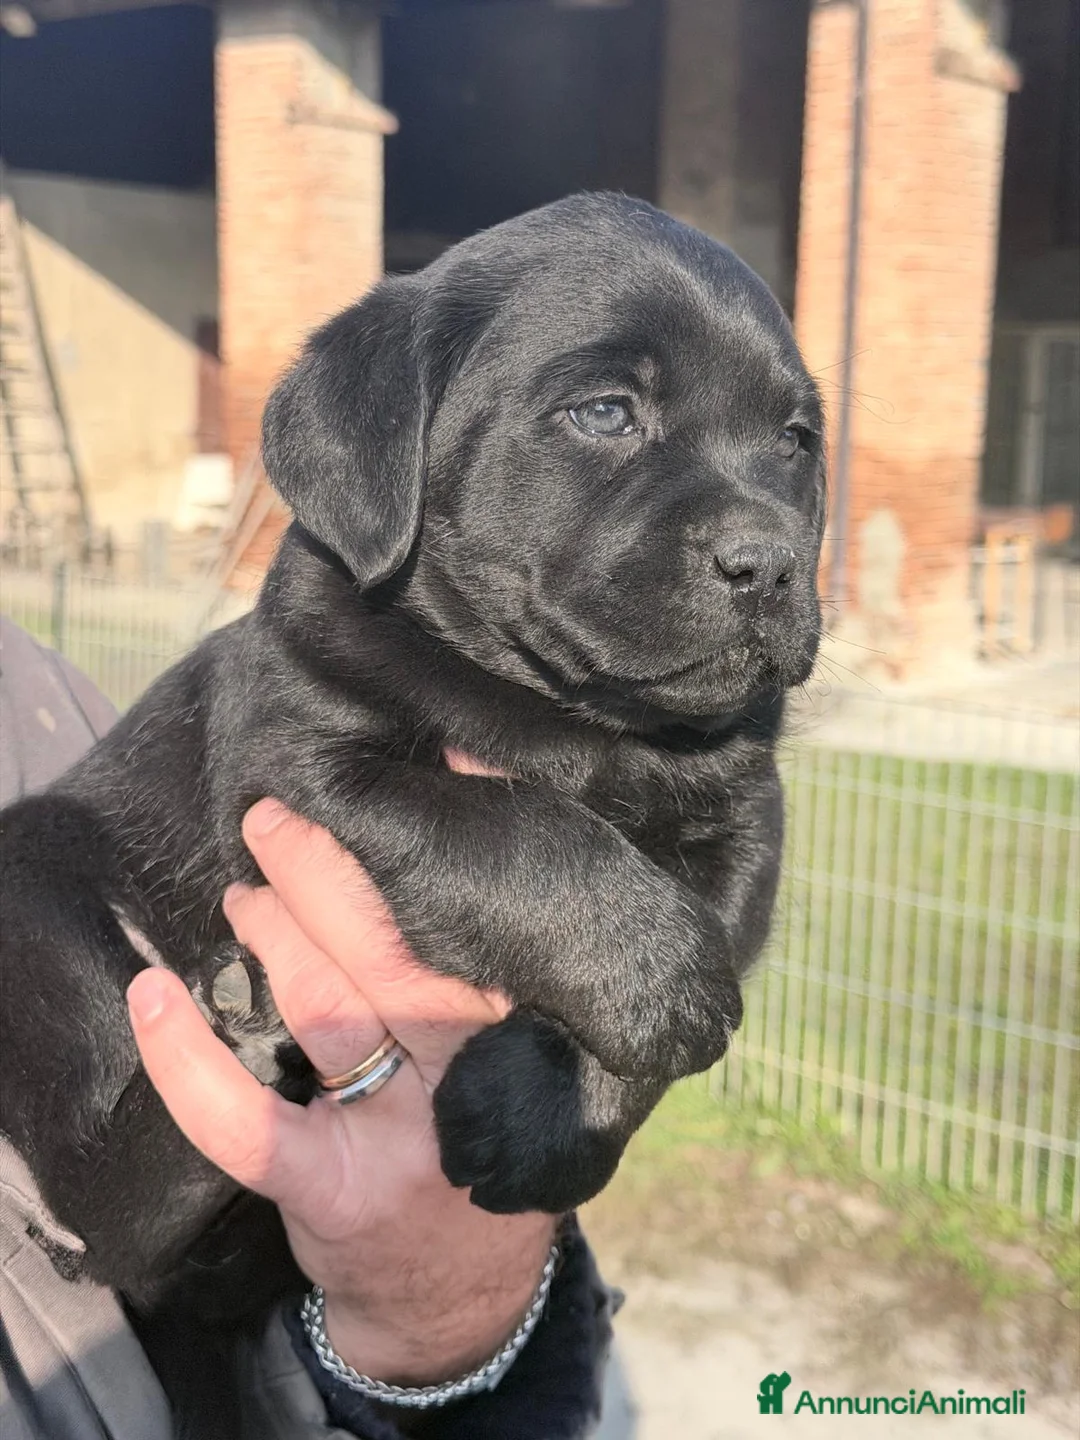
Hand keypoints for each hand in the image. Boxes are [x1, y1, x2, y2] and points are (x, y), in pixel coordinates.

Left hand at [126, 789, 555, 1386]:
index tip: (401, 774)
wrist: (460, 1297)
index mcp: (521, 1029)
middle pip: (390, 954)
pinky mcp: (331, 1190)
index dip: (439, 841)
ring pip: (324, 1010)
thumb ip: (491, 957)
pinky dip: (188, 1058)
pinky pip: (247, 1120)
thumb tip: (461, 802)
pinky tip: (155, 999)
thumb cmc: (485, 1133)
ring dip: (271, 935)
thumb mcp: (516, 1048)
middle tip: (272, 820)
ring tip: (242, 895)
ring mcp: (400, 1139)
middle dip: (322, 872)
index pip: (478, 920)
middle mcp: (469, 1079)